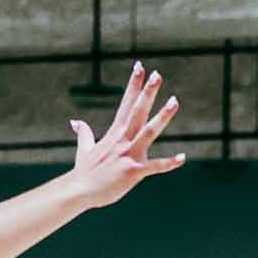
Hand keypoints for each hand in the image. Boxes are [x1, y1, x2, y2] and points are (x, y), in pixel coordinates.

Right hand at [64, 62, 183, 207]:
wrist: (79, 191)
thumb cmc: (84, 172)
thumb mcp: (84, 149)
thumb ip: (84, 134)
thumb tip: (75, 122)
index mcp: (115, 133)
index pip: (126, 103)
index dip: (134, 85)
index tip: (140, 67)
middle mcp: (123, 140)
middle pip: (137, 111)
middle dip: (147, 92)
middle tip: (157, 75)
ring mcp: (129, 154)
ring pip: (149, 131)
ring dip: (162, 116)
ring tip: (175, 102)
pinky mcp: (134, 172)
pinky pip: (155, 167)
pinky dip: (169, 163)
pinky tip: (182, 158)